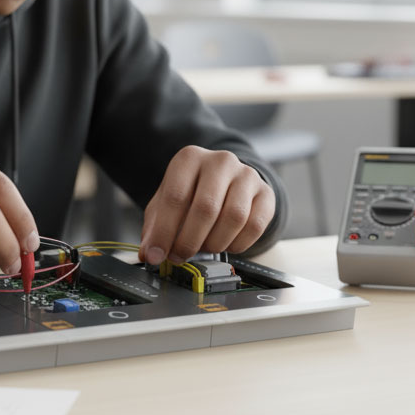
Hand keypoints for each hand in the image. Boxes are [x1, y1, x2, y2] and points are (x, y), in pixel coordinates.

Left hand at [139, 146, 275, 263]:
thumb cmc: (193, 192)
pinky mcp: (266, 192)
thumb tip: (149, 254)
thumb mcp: (166, 202)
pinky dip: (238, 244)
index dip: (164, 231)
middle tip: (180, 256)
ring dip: (215, 243)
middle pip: (206, 208)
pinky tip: (226, 243)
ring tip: (204, 247)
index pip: (175, 196)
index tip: (157, 255)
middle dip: (189, 241)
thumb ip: (155, 227)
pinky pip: (254, 226)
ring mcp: (246, 174)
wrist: (228, 180)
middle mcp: (220, 161)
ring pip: (234, 217)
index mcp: (190, 158)